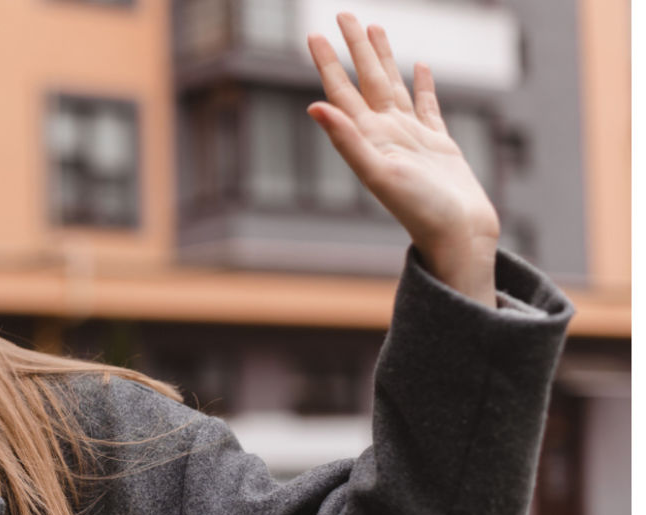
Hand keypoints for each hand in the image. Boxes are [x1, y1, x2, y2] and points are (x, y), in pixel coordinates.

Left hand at [307, 13, 498, 306]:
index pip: (341, 91)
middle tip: (344, 14)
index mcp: (368, 138)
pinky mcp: (439, 143)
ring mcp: (412, 136)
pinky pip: (427, 105)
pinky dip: (422, 85)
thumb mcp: (378, 173)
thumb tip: (313, 107)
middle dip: (356, 47)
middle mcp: (385, 133)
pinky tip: (420, 67)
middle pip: (367, 79)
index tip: (314, 34)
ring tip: (376, 29)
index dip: (328, 62)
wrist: (458, 235)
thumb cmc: (418, 210)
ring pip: (394, 86)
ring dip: (384, 58)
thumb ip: (346, 140)